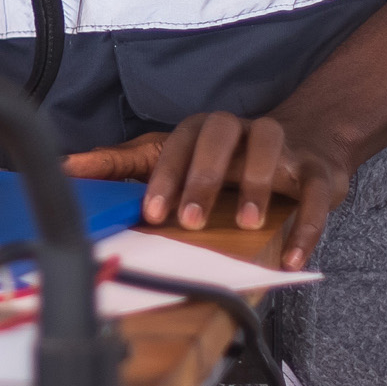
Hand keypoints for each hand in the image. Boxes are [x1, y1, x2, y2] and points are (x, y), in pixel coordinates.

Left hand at [64, 110, 353, 270]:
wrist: (308, 142)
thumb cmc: (228, 158)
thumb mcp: (173, 158)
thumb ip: (122, 164)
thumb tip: (67, 167)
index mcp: (203, 129)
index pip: (177, 140)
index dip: (164, 175)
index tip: (152, 212)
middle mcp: (240, 129)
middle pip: (219, 133)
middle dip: (202, 176)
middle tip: (189, 221)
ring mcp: (283, 146)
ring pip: (269, 144)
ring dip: (255, 182)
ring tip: (245, 223)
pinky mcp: (319, 171)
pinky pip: (316, 191)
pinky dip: (307, 224)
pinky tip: (292, 256)